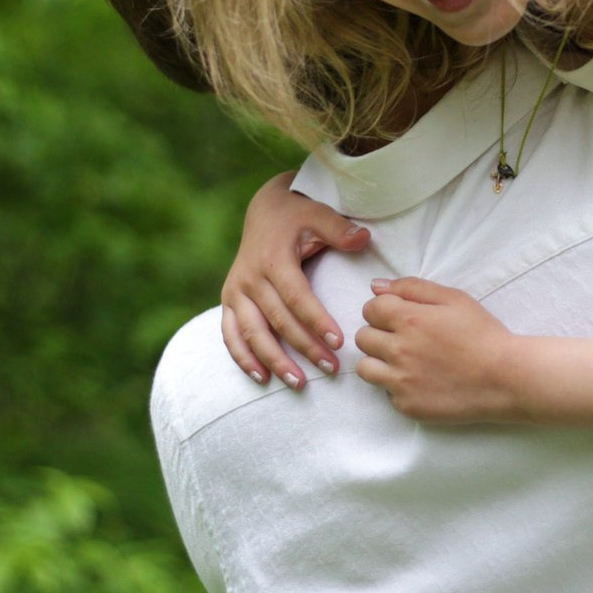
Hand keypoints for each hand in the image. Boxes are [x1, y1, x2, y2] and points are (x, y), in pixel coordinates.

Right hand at [221, 171, 370, 389]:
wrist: (263, 210)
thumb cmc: (297, 215)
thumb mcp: (317, 214)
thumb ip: (339, 229)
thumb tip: (364, 239)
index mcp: (273, 259)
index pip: (297, 297)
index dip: (316, 322)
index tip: (338, 343)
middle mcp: (250, 278)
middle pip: (278, 321)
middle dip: (304, 348)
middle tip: (331, 368)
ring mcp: (236, 291)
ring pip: (252, 333)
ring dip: (274, 361)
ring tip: (299, 383)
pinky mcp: (228, 300)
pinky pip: (230, 334)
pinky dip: (243, 358)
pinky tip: (262, 378)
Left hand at [354, 277, 524, 423]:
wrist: (505, 378)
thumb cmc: (482, 334)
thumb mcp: (454, 298)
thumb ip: (412, 288)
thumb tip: (376, 286)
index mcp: (408, 319)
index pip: (370, 309)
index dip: (382, 310)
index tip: (398, 317)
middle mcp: (398, 350)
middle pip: (363, 337)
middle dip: (379, 334)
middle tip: (404, 339)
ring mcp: (400, 381)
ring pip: (365, 367)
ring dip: (379, 361)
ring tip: (403, 362)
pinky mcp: (407, 405)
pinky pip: (386, 393)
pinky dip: (398, 386)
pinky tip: (421, 381)